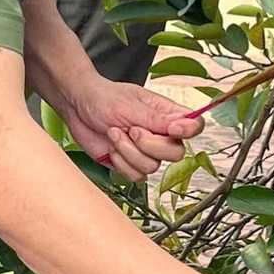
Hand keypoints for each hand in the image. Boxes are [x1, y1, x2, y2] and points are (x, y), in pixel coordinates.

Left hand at [55, 77, 202, 180]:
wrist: (78, 108)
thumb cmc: (103, 98)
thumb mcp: (129, 105)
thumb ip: (156, 119)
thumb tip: (184, 124)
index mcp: (166, 114)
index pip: (195, 126)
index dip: (189, 131)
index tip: (172, 130)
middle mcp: (160, 134)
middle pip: (176, 153)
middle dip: (150, 145)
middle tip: (131, 130)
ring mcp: (146, 151)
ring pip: (152, 167)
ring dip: (128, 151)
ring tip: (114, 133)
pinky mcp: (130, 163)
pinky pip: (135, 175)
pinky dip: (120, 162)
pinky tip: (111, 146)